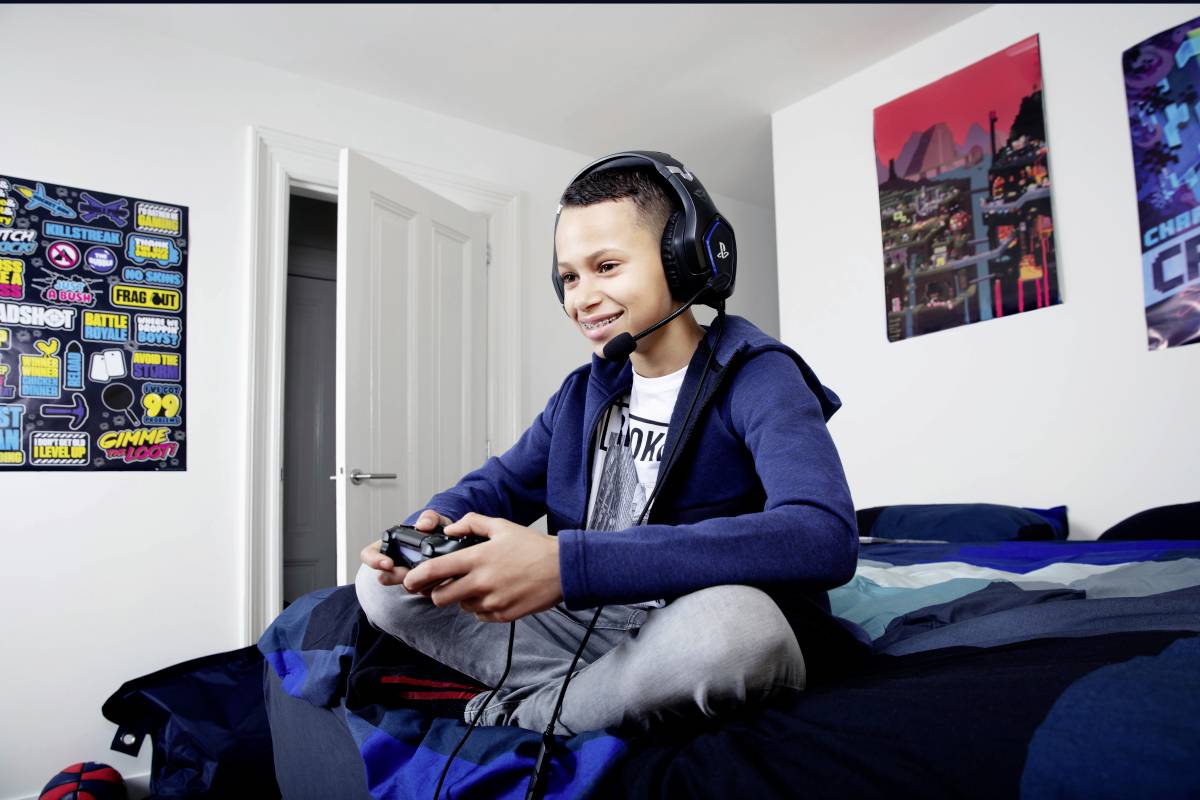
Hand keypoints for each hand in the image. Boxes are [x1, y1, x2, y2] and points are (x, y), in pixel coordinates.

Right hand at [359, 509, 451, 588]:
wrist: (451, 541)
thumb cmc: (436, 529)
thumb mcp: (434, 520)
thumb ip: (429, 518)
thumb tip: (422, 525)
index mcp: (389, 545)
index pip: (369, 555)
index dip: (374, 561)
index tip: (388, 564)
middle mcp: (394, 563)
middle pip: (384, 577)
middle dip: (396, 576)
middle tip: (409, 573)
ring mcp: (406, 576)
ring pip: (403, 586)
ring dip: (414, 583)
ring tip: (428, 575)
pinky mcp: (421, 585)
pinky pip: (420, 591)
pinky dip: (429, 587)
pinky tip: (438, 580)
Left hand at [403, 513, 562, 622]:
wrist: (562, 569)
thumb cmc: (533, 546)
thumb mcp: (502, 526)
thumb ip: (471, 523)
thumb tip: (449, 531)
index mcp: (477, 558)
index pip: (435, 570)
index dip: (416, 577)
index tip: (409, 581)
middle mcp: (481, 582)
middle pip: (440, 598)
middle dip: (438, 593)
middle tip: (445, 585)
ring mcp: (491, 601)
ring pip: (461, 606)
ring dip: (463, 598)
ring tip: (481, 584)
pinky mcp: (502, 615)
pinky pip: (480, 615)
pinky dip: (481, 607)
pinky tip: (496, 593)